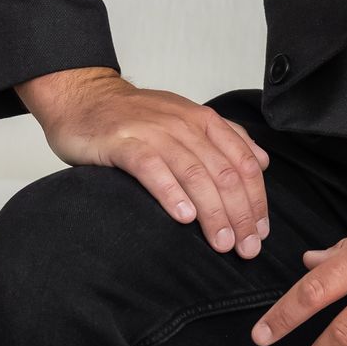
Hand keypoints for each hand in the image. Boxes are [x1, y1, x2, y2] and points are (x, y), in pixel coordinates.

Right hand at [19, 66, 271, 257]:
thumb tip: (262, 163)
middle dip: (240, 215)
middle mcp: (184, 125)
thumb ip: (225, 138)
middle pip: (224, 173)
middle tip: (246, 249)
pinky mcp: (122, 143)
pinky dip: (171, 193)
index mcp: (205, 121)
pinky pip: (152, 168)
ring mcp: (153, 132)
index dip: (257, 200)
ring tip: (221, 243)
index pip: (244, 163)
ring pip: (194, 174)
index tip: (261, 232)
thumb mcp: (186, 120)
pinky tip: (184, 217)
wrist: (84, 97)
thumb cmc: (136, 118)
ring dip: (212, 212)